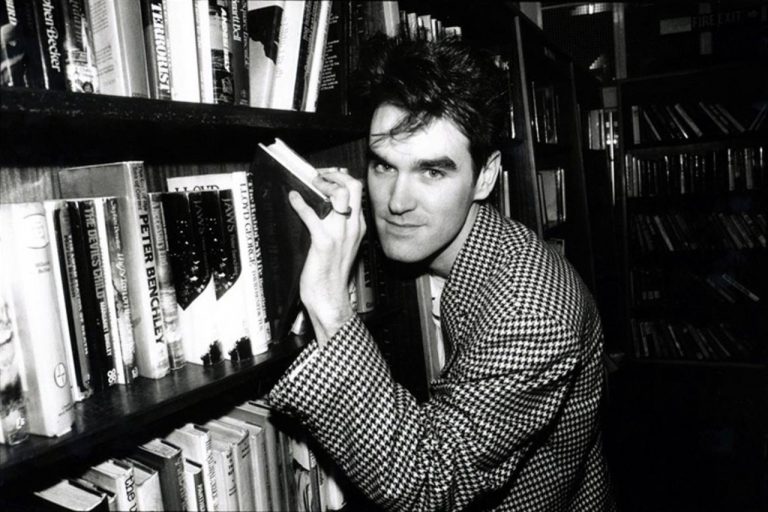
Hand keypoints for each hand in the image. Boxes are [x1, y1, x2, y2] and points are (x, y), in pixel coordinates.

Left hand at [288, 168, 365, 346]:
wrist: (330, 299)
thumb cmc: (331, 276)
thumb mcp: (341, 247)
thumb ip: (337, 228)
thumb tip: (321, 209)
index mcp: (358, 228)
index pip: (357, 193)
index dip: (341, 179)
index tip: (326, 176)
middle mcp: (353, 228)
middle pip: (354, 187)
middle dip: (335, 175)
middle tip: (319, 176)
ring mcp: (341, 234)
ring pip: (340, 194)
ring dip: (323, 184)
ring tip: (311, 184)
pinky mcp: (324, 242)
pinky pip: (312, 215)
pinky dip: (300, 203)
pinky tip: (293, 199)